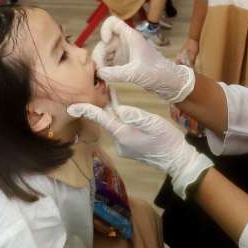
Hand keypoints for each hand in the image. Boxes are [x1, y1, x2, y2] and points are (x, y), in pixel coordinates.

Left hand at [67, 103, 212, 199]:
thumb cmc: (167, 140)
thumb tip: (119, 108)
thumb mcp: (154, 123)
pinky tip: (121, 107)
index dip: (86, 111)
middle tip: (99, 87)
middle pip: (106, 119)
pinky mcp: (129, 146)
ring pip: (113, 123)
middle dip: (101, 105)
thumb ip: (136, 115)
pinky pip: (119, 128)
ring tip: (110, 92)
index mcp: (123, 134)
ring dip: (112, 110)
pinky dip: (119, 118)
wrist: (176, 160)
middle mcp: (119, 141)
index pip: (100, 119)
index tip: (70, 107)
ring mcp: (124, 145)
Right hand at [93, 16, 194, 102]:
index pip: (113, 22)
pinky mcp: (124, 63)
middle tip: (101, 70)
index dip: (105, 29)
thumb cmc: (157, 73)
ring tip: (103, 75)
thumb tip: (100, 73)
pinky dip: (105, 69)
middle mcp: (125, 42)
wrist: (168, 83)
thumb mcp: (135, 73)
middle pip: (104, 41)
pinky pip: (109, 62)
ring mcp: (124, 53)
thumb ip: (116, 73)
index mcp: (131, 37)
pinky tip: (106, 77)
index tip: (106, 43)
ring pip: (105, 53)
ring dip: (101, 63)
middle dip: (100, 54)